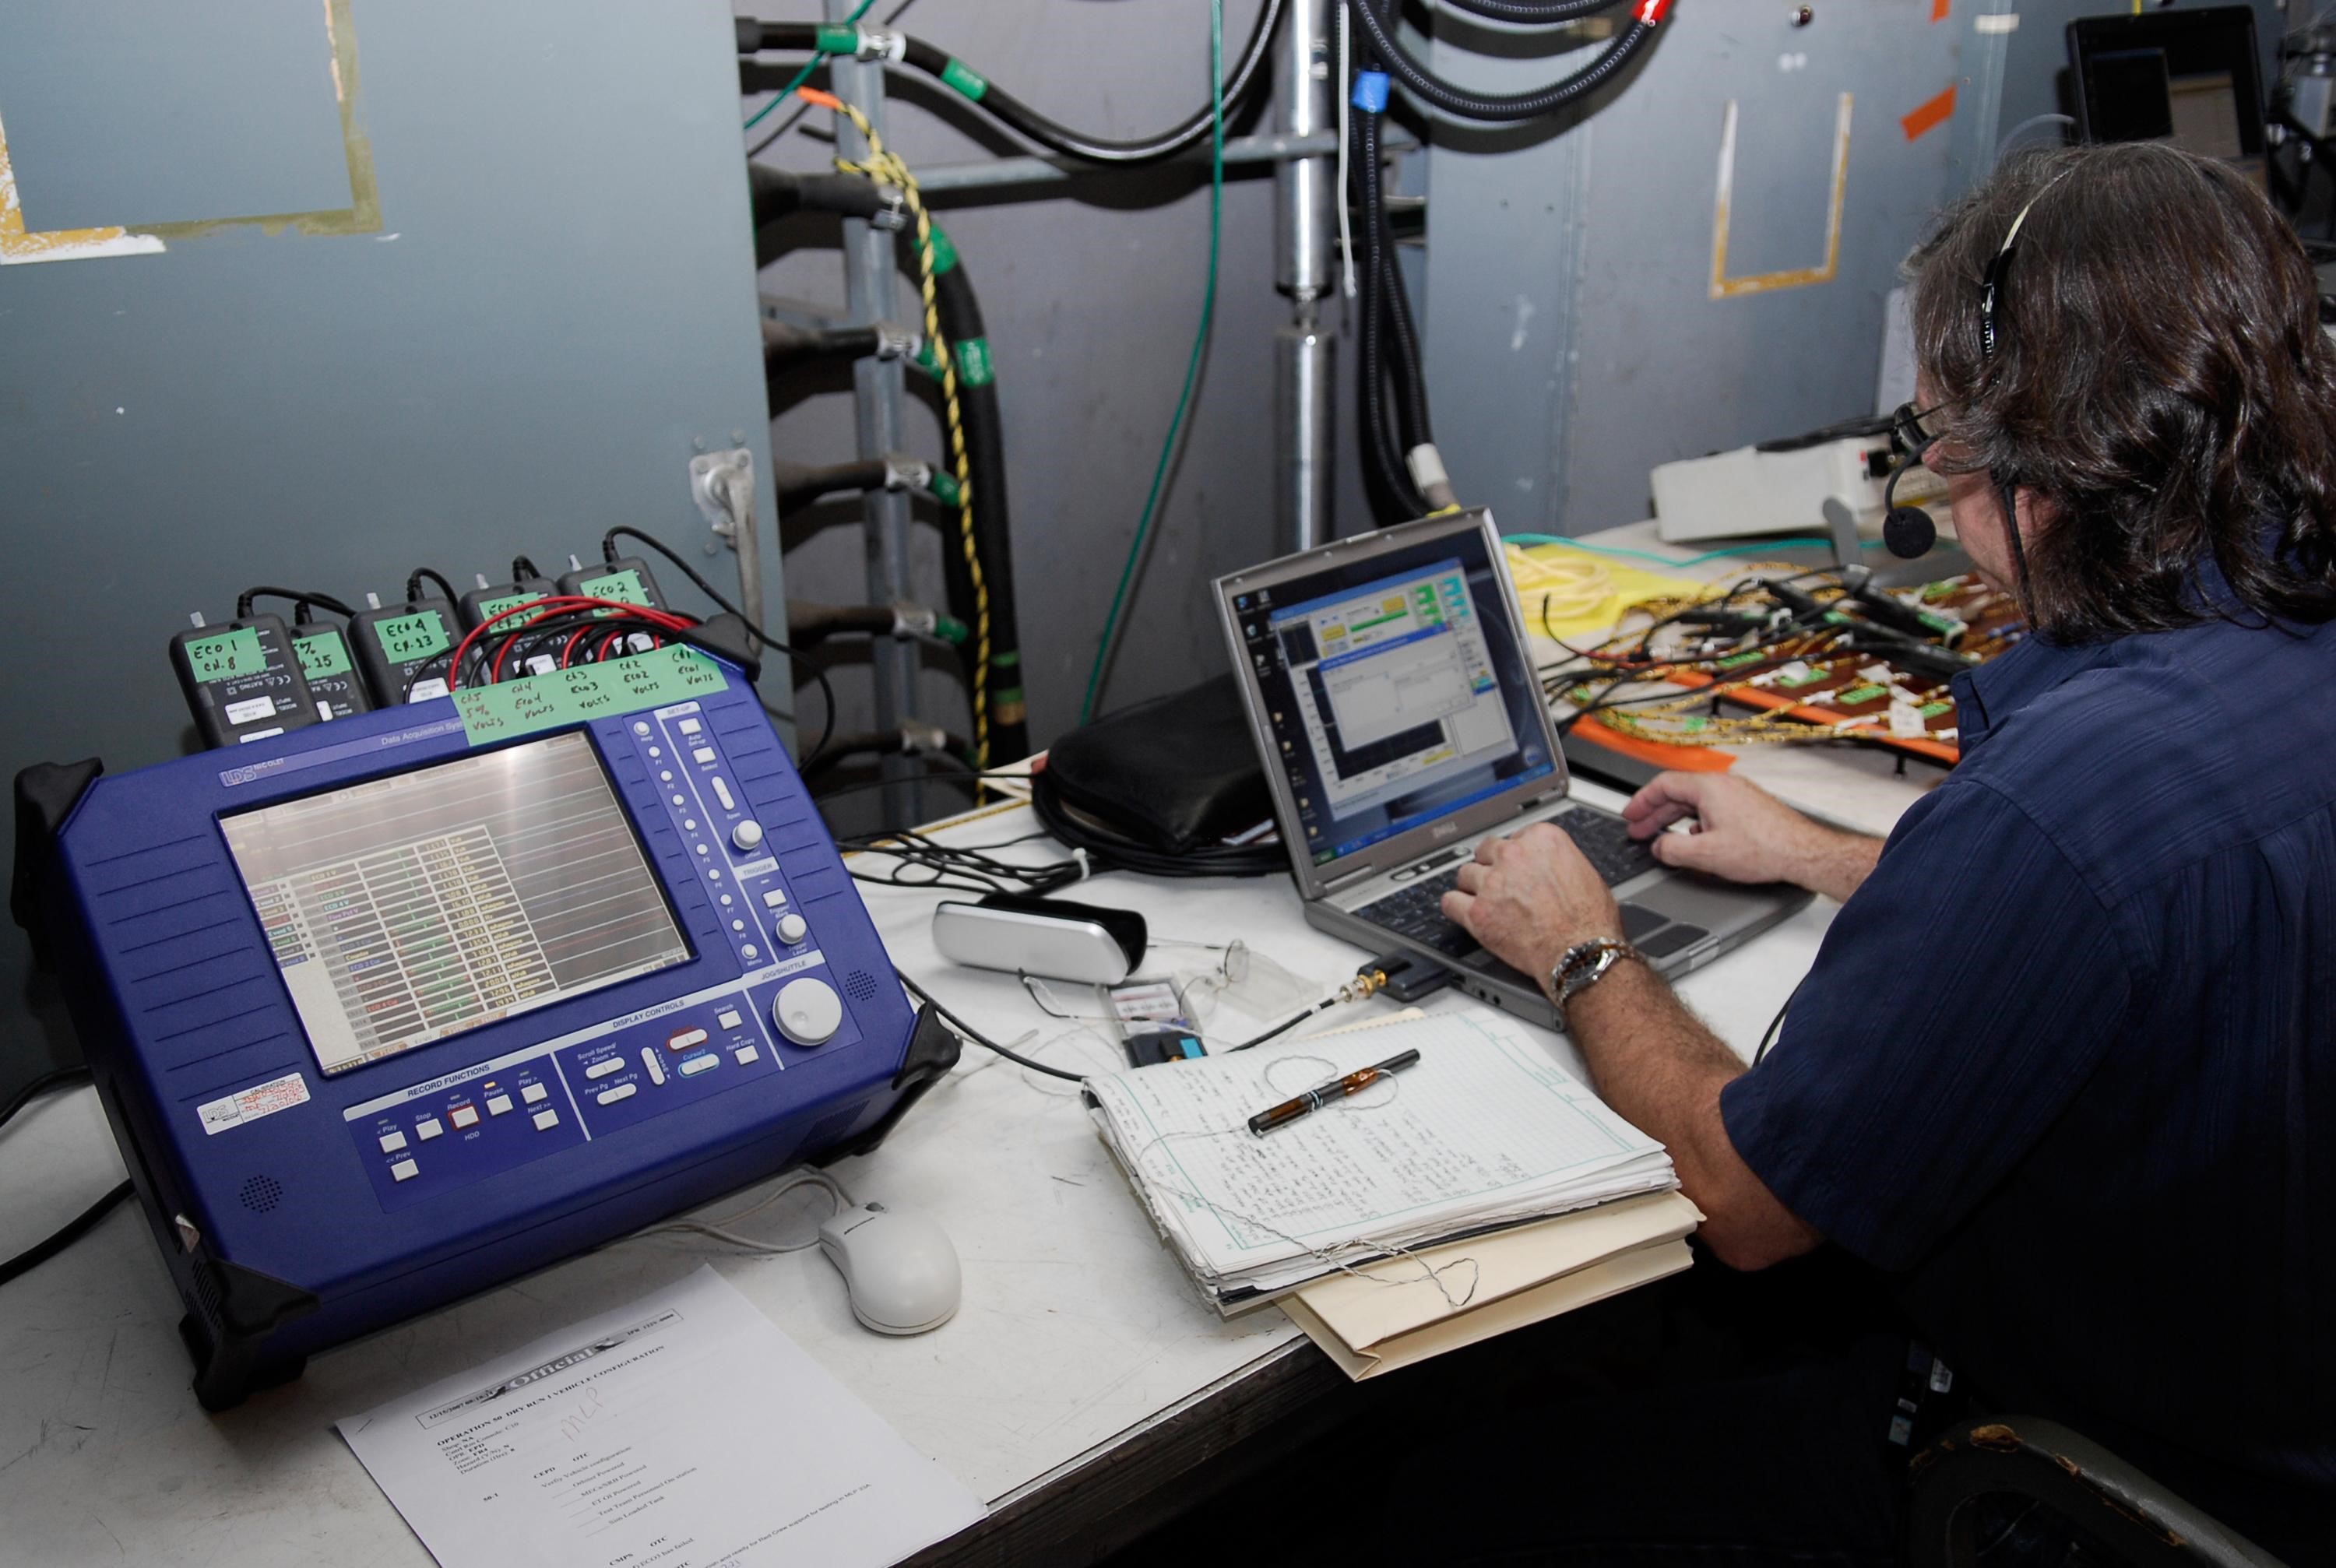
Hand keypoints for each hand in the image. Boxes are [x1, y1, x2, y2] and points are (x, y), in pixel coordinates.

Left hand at [1441, 823, 1620, 984]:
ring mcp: (1492, 883)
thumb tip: (1549, 866)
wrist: (1581, 952)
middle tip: (1499, 882)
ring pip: (1465, 874)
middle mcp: (1513, 856)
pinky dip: (1455, 906)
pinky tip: (1462, 910)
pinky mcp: (1478, 913)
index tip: (1515, 866)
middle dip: (1491, 866)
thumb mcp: (1584, 872)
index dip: (1514, 856)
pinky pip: (1450, 902)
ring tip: (1483, 899)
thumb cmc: (1590, 919)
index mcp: (1541, 839)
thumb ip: (1557, 861)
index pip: (1513, 837)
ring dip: (1473, 886)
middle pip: (1486, 851)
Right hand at [1621, 771, 1879, 901]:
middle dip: (1655, 813)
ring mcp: (1738, 794)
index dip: (1641, 801)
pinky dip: (1696, 822)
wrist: (1803, 853)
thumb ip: (1672, 849)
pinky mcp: (1749, 807)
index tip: (1630, 814)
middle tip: (1639, 829)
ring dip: (1676, 819)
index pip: (1663, 785)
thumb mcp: (1705, 855)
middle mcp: (1724, 785)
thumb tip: (1659, 846)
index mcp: (1709, 788)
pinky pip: (1713, 809)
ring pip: (1697, 802)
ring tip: (1663, 837)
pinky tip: (1696, 840)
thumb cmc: (1763, 849)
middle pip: (1679, 793)